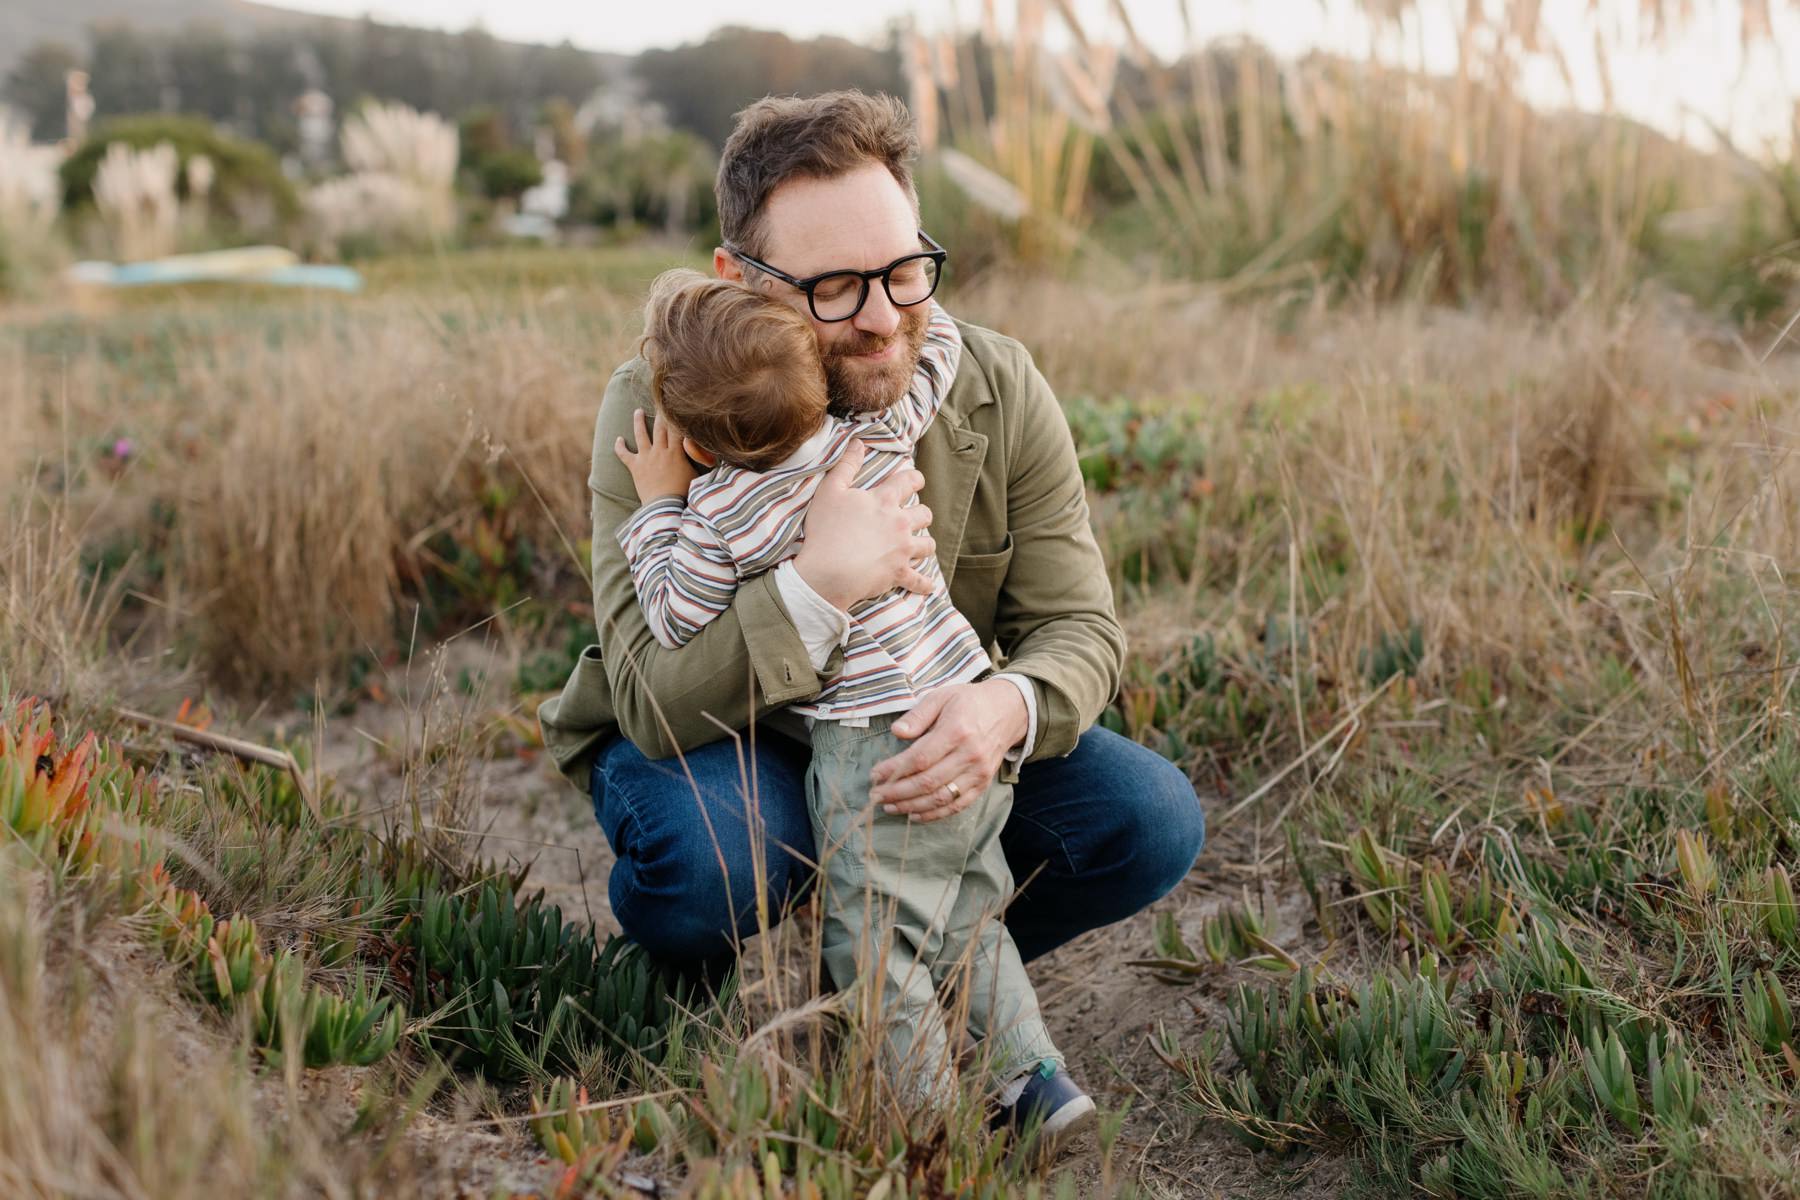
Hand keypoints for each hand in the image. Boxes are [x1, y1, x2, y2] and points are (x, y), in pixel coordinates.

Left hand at [614, 408, 696, 502]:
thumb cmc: (683, 493)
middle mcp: (660, 451)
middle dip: (660, 413)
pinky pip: (624, 455)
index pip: (677, 429)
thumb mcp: (695, 475)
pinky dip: (620, 447)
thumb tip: (711, 457)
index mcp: (676, 452)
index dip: (676, 417)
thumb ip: (698, 463)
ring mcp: (646, 458)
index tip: (675, 405)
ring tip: (637, 411)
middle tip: (659, 402)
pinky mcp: (635, 467)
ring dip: (638, 421)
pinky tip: (618, 439)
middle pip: (660, 427)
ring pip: (641, 434)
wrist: (664, 506)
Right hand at [793, 439, 935, 610]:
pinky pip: (919, 580)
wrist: (828, 571)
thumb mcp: (830, 490)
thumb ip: (846, 465)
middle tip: (913, 516)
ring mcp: (902, 550)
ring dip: (925, 544)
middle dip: (921, 513)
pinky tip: (927, 586)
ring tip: (918, 545)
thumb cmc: (826, 529)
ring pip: (928, 544)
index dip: (915, 479)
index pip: (909, 481)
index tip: (916, 480)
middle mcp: (900, 523)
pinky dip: (923, 584)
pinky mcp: (899, 573)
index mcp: (884, 501)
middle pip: (924, 514)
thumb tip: (858, 443)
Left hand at [868, 680, 1027, 822]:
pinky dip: (934, 814)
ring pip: (941, 798)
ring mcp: (978, 773)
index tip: (875, 775)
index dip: (894, 770)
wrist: (1009, 710)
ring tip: (890, 807)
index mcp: (956, 731)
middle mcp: (969, 755)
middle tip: (876, 795)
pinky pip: (957, 806)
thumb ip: (918, 715)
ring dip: (911, 807)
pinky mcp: (983, 784)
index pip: (919, 758)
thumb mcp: (942, 696)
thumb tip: (896, 732)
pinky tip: (915, 815)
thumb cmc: (969, 702)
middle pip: (927, 782)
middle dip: (897, 792)